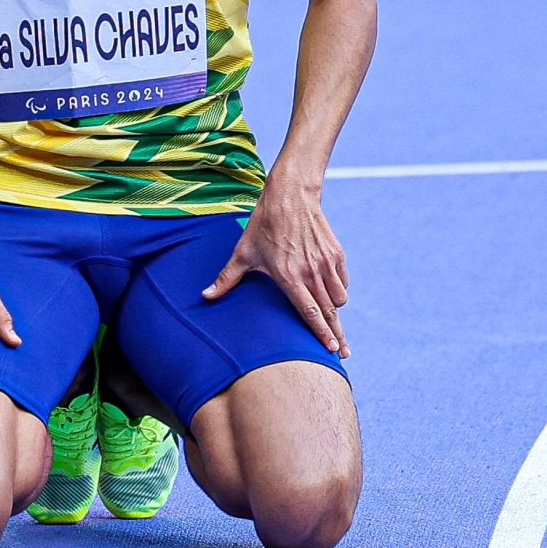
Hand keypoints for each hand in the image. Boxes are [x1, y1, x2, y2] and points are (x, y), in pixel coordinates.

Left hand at [202, 176, 350, 356]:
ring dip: (334, 310)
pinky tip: (330, 291)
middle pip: (329, 313)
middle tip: (342, 352)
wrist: (290, 195)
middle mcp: (311, 273)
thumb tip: (204, 297)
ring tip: (330, 317)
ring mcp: (326, 263)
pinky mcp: (336, 254)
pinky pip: (342, 281)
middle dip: (337, 335)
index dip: (321, 334)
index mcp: (289, 277)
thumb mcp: (243, 253)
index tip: (330, 350)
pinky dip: (338, 289)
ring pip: (338, 298)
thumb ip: (226, 279)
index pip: (310, 313)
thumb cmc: (263, 224)